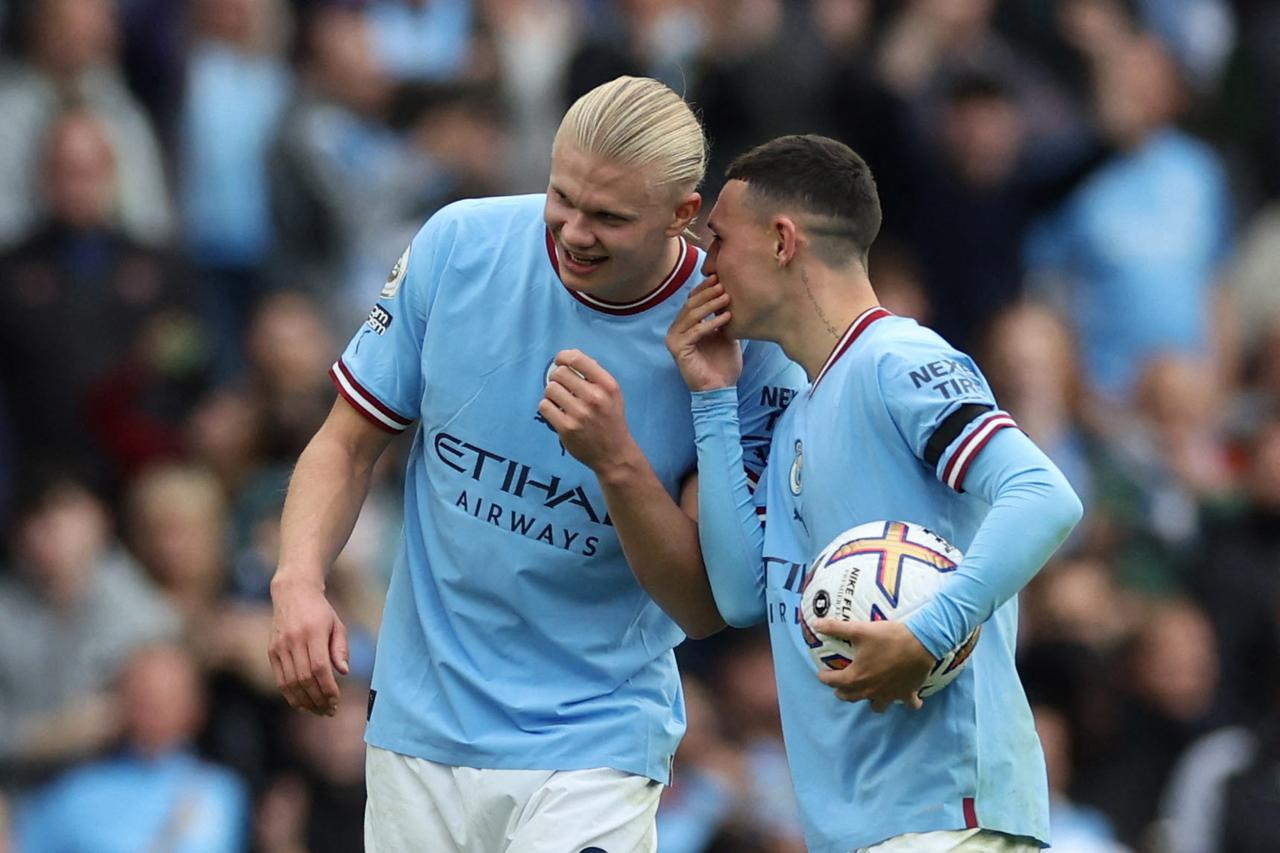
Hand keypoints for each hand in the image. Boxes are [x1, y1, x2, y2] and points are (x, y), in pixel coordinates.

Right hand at [268, 575, 348, 715]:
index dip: (327, 688)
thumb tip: (344, 672)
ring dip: (305, 701)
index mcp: (313, 632)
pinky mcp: (272, 651)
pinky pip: (280, 679)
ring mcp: (280, 646)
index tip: (336, 700)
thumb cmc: (320, 611)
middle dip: (318, 699)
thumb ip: (340, 648)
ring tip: (318, 711)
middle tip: (329, 711)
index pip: (319, 668)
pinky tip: (302, 704)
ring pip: (290, 682)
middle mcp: (294, 640)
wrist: (293, 592)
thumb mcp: (337, 624)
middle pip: (304, 678)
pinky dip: (290, 695)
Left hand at [538, 349, 639, 475]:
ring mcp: (580, 413)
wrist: (614, 454)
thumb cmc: (611, 419)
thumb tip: (569, 358)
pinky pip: (545, 406)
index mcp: (607, 385)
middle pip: (560, 373)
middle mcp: (595, 397)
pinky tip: (556, 412)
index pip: (577, 359)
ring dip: (552, 394)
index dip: (563, 357)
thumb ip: (595, 375)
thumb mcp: (613, 394)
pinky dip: (547, 407)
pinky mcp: (567, 428)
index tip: (560, 362)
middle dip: (557, 378)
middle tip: (562, 388)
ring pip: (550, 389)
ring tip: (560, 401)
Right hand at [666, 276, 742, 391]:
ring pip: (692, 315)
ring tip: (727, 298)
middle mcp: (676, 331)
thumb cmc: (723, 363)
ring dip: (710, 305)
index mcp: (685, 326)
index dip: (704, 289)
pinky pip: (695, 331)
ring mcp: (674, 340)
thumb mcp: (726, 335)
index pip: (692, 301)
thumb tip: (731, 296)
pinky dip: (711, 323)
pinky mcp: (678, 350)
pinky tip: (726, 317)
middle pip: (690, 305)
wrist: (720, 388)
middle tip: (723, 284)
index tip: (720, 278)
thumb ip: (723, 318)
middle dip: (707, 293)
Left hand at [810, 618, 936, 711]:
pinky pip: (907, 705)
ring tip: (869, 693)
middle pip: (850, 697)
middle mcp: (871, 691)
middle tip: (840, 684)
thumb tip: (816, 624)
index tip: (821, 674)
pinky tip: (908, 700)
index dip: (824, 678)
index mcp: (857, 677)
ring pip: (876, 707)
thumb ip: (836, 628)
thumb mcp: (859, 629)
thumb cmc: (888, 637)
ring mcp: (890, 695)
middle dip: (842, 692)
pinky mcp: (907, 694)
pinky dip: (906, 703)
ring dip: (870, 701)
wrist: (921, 642)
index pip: (833, 681)